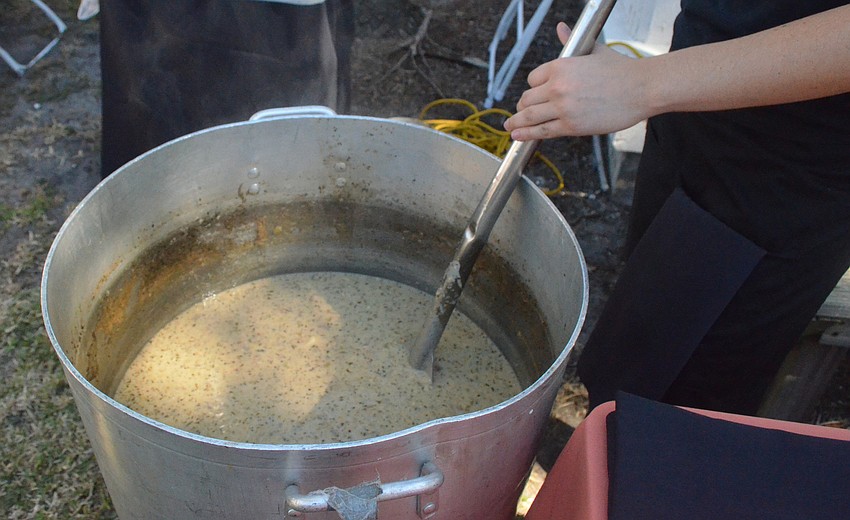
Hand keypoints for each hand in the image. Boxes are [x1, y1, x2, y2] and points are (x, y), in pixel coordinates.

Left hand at [504, 22, 652, 140]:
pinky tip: (518, 136)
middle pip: (528, 98)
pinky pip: (542, 131)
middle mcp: (557, 87)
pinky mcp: (571, 126)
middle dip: (523, 106)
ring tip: (510, 127)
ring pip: (530, 116)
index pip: (533, 79)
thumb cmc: (621, 71)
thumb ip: (569, 43)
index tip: (534, 93)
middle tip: (519, 113)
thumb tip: (560, 28)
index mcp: (561, 66)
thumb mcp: (592, 51)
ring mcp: (563, 108)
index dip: (533, 87)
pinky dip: (527, 135)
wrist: (642, 89)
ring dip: (517, 122)